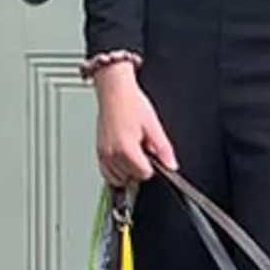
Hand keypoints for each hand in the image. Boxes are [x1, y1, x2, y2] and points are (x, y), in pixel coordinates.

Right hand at [93, 65, 176, 186]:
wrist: (114, 92)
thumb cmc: (131, 104)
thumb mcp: (153, 126)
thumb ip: (163, 149)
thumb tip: (171, 165)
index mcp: (126, 149)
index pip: (144, 174)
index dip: (152, 166)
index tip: (151, 154)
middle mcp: (112, 154)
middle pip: (131, 177)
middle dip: (139, 166)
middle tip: (142, 149)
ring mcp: (103, 154)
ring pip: (118, 178)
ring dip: (127, 170)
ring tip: (132, 151)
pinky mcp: (98, 151)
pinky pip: (106, 172)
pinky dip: (115, 170)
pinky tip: (122, 158)